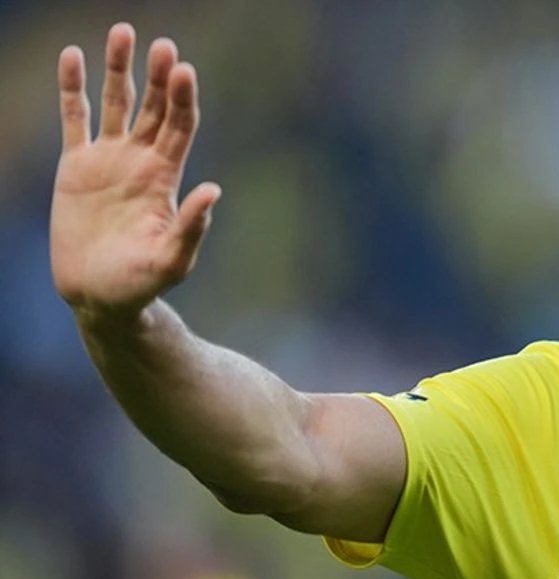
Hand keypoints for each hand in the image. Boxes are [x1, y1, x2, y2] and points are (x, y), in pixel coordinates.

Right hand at [50, 23, 219, 325]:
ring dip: (119, 69)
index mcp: (167, 178)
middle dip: (159, 76)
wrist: (99, 295)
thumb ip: (192, 227)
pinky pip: (74, 118)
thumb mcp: (171, 260)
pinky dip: (73, 87)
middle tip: (163, 45)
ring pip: (116, 103)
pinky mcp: (76, 166)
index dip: (182, 99)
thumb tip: (213, 190)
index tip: (183, 71)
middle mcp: (141, 161)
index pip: (179, 127)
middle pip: (155, 107)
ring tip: (123, 32)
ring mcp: (109, 160)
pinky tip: (74, 56)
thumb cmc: (142, 283)